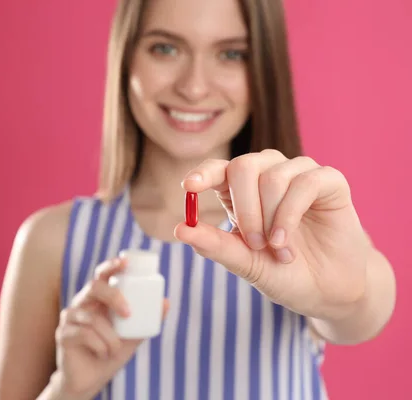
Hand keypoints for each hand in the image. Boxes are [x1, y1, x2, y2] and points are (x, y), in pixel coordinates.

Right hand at [53, 257, 169, 397]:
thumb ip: (146, 320)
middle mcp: (82, 303)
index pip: (102, 275)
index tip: (125, 261)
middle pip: (94, 287)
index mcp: (98, 298)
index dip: (111, 265)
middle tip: (128, 313)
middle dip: (113, 296)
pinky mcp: (63, 334)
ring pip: (92, 318)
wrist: (92, 379)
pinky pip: (84, 334)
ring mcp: (70, 317)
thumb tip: (166, 302)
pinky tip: (103, 353)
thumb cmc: (111, 352)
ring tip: (115, 348)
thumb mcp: (133, 336)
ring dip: (110, 337)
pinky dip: (100, 345)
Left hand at [174, 149, 369, 321]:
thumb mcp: (243, 262)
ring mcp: (298, 174)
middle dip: (244, 209)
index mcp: (240, 190)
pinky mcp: (329, 180)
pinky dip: (291, 214)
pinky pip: (305, 183)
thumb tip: (180, 229)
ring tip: (278, 250)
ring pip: (272, 176)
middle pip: (242, 166)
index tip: (189, 187)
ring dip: (271, 218)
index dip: (202, 173)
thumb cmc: (281, 273)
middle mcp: (267, 174)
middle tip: (254, 244)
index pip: (217, 168)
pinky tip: (287, 242)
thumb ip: (214, 245)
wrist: (326, 290)